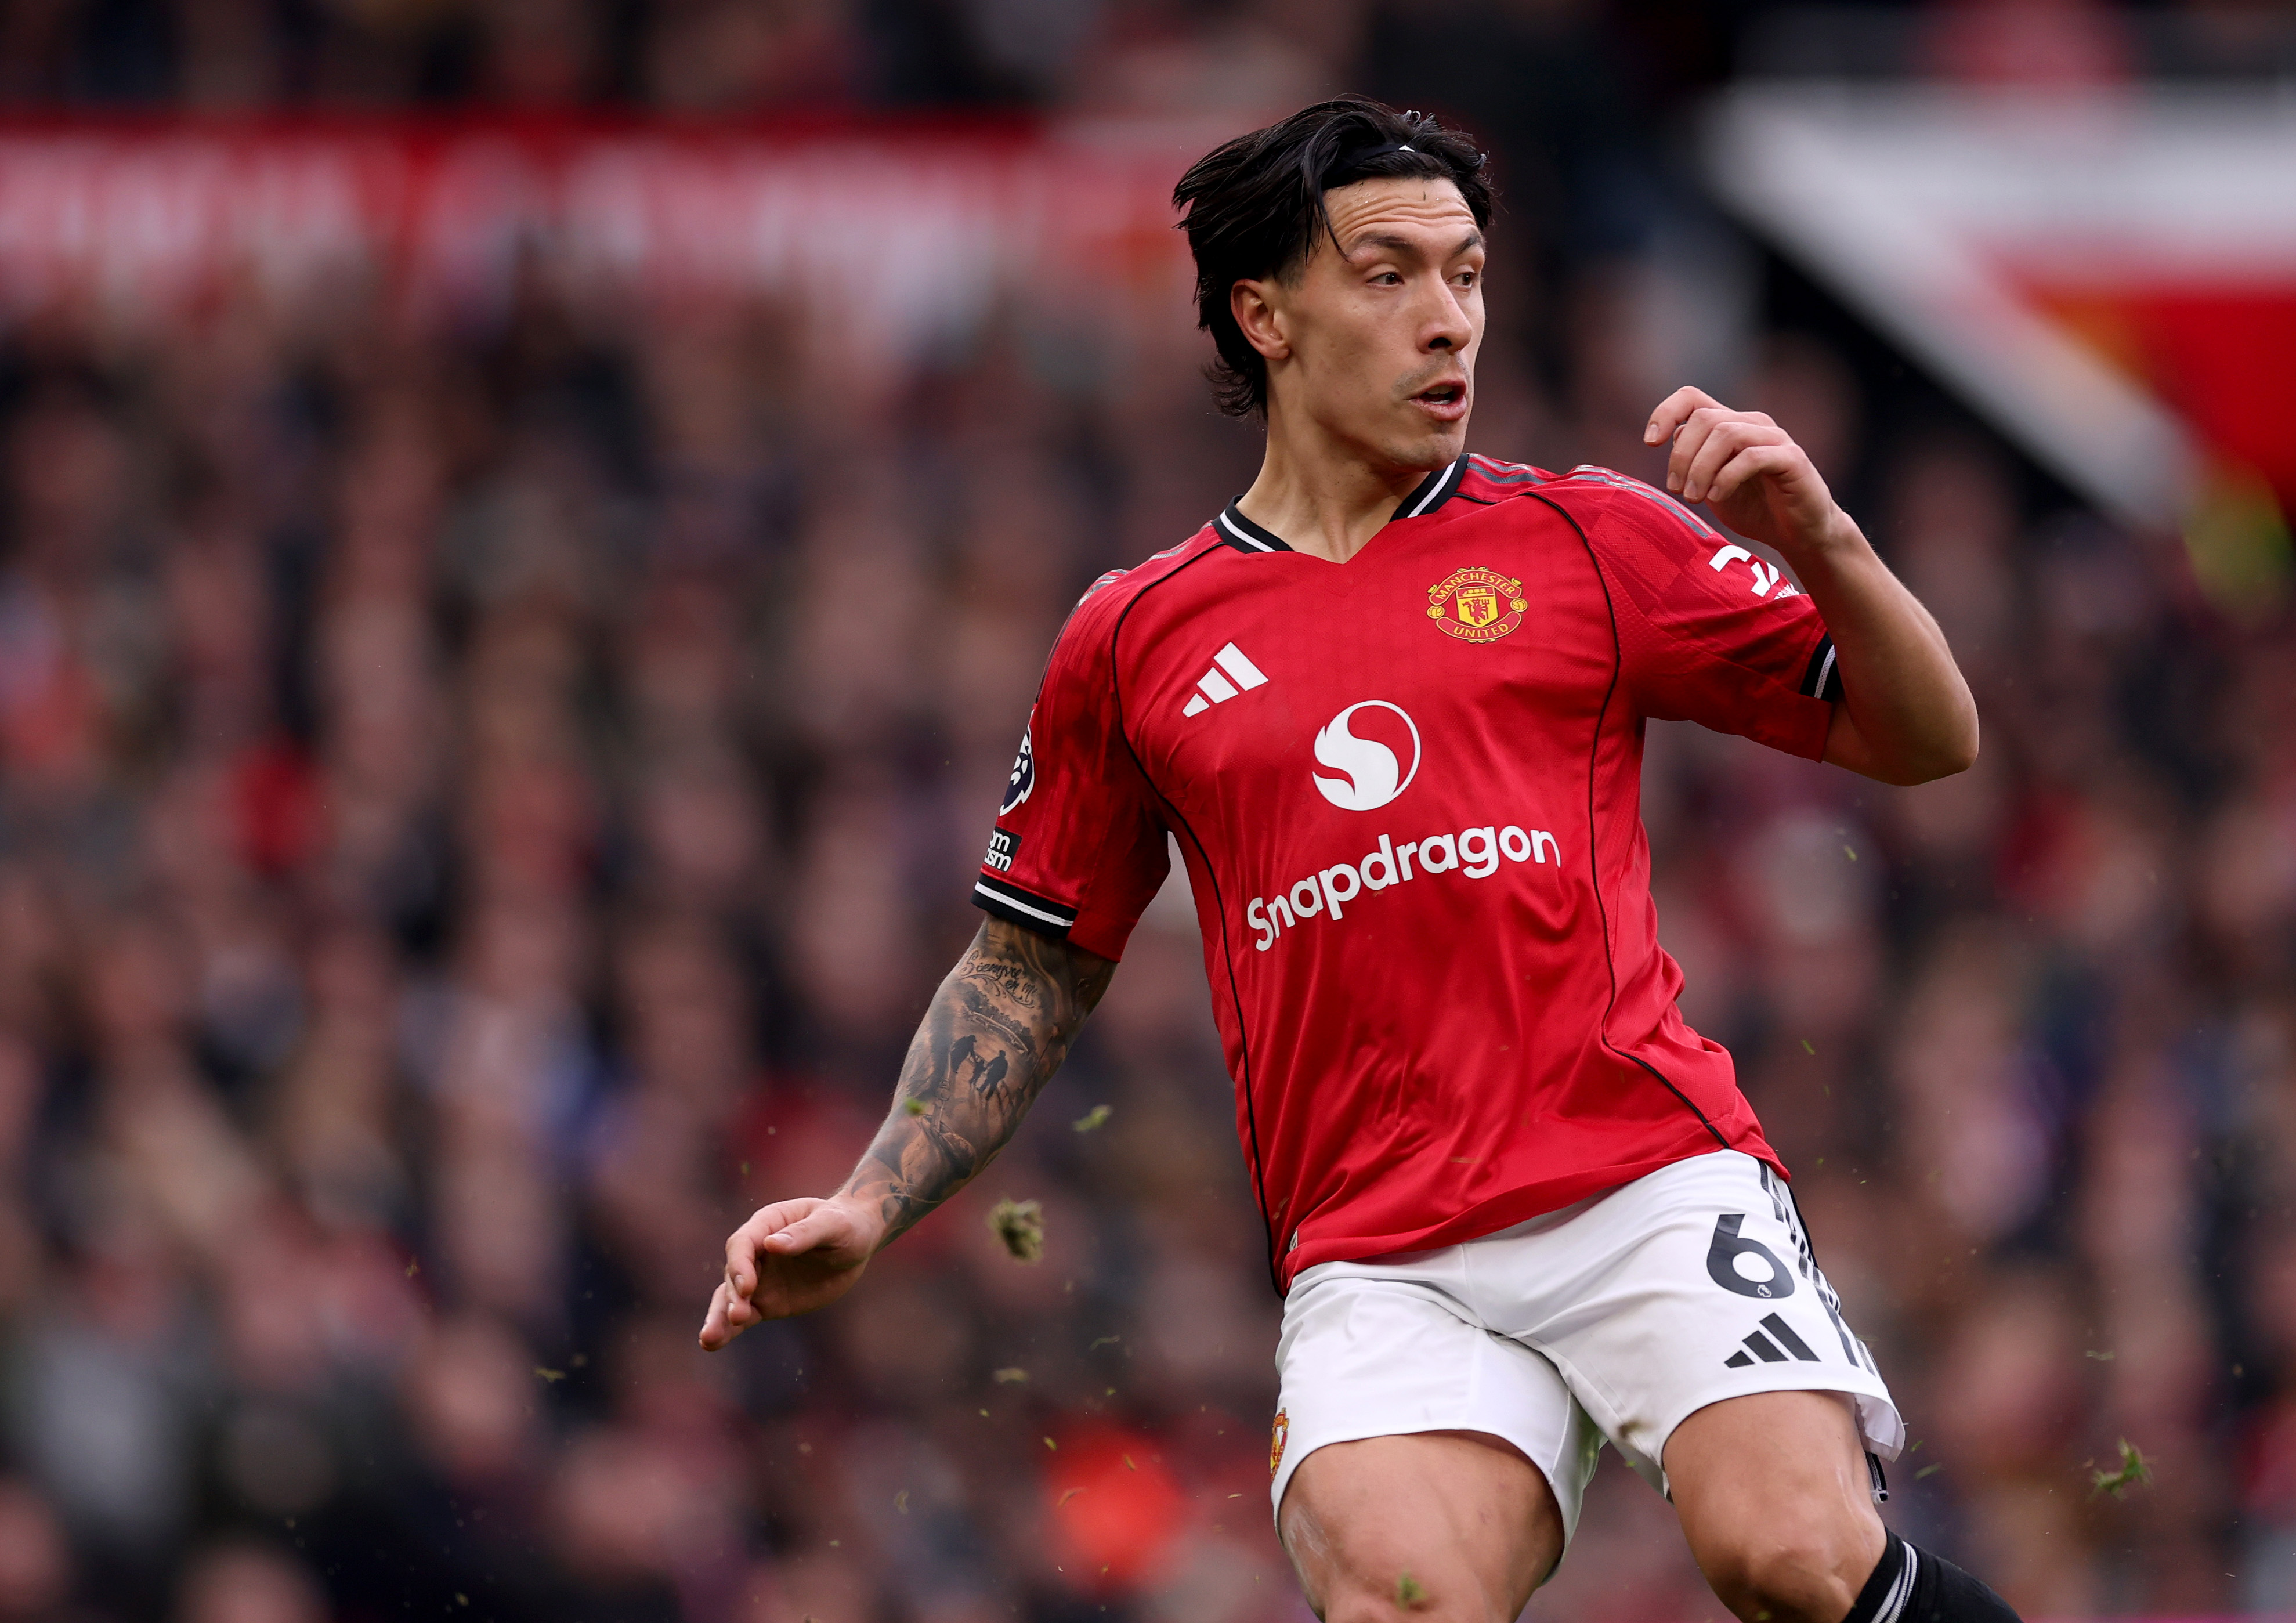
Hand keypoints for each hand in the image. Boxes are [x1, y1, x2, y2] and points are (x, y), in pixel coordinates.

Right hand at [698, 1194, 883, 1349]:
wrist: (856, 1242)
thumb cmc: (846, 1225)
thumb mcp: (833, 1225)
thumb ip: (805, 1233)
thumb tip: (772, 1244)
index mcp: (768, 1224)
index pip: (743, 1243)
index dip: (741, 1265)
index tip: (747, 1287)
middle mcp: (756, 1252)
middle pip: (733, 1273)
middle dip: (733, 1296)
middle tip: (738, 1316)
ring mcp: (759, 1279)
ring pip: (731, 1298)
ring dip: (719, 1317)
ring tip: (708, 1339)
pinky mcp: (766, 1301)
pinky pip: (743, 1316)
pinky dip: (728, 1330)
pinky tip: (712, 1344)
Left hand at [1644, 387, 1846, 556]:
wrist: (1798, 533)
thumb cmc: (1754, 508)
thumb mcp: (1710, 485)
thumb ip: (1693, 461)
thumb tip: (1674, 437)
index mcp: (1730, 425)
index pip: (1692, 398)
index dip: (1666, 412)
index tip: (1650, 442)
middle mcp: (1752, 424)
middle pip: (1705, 418)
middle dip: (1682, 456)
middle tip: (1678, 490)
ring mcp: (1774, 438)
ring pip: (1726, 433)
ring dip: (1701, 468)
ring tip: (1695, 497)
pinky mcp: (1792, 459)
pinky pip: (1751, 457)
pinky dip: (1726, 478)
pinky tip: (1717, 498)